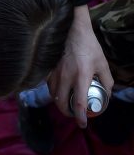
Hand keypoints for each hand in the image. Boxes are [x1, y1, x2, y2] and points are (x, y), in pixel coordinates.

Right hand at [48, 5, 111, 126]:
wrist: (71, 30)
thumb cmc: (88, 46)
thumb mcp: (102, 63)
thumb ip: (107, 80)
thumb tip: (107, 94)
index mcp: (81, 77)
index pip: (79, 103)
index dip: (81, 117)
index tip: (82, 124)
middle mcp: (65, 77)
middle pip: (61, 103)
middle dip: (68, 113)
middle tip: (75, 114)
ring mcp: (54, 73)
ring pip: (53, 95)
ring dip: (60, 102)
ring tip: (67, 103)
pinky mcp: (48, 69)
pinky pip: (48, 86)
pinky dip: (54, 92)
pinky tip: (59, 91)